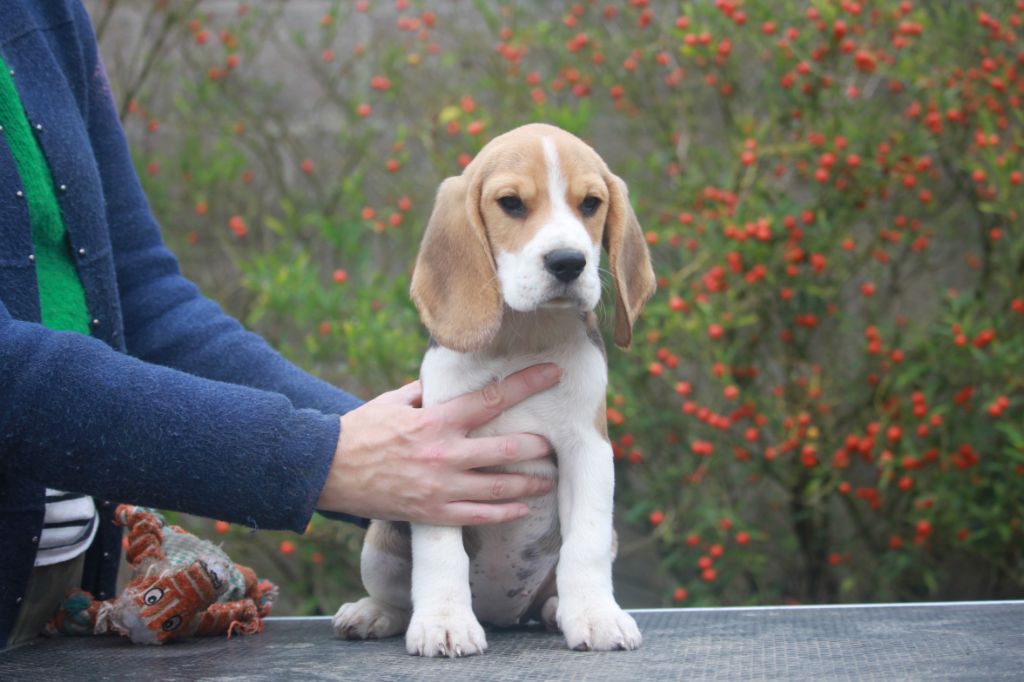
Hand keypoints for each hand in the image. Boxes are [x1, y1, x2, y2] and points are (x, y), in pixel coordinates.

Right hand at [317, 363, 560, 524]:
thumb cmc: (361, 431)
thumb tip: (451, 378)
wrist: (327, 471)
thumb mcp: (394, 401)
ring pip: (499, 487)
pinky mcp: (433, 513)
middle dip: (537, 445)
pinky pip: (478, 515)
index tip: (553, 374)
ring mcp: (441, 487)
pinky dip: (505, 512)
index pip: (492, 398)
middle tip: (555, 441)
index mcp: (436, 420)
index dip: (527, 384)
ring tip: (550, 479)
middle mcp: (445, 453)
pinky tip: (522, 507)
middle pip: (506, 449)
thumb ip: (427, 391)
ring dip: (530, 483)